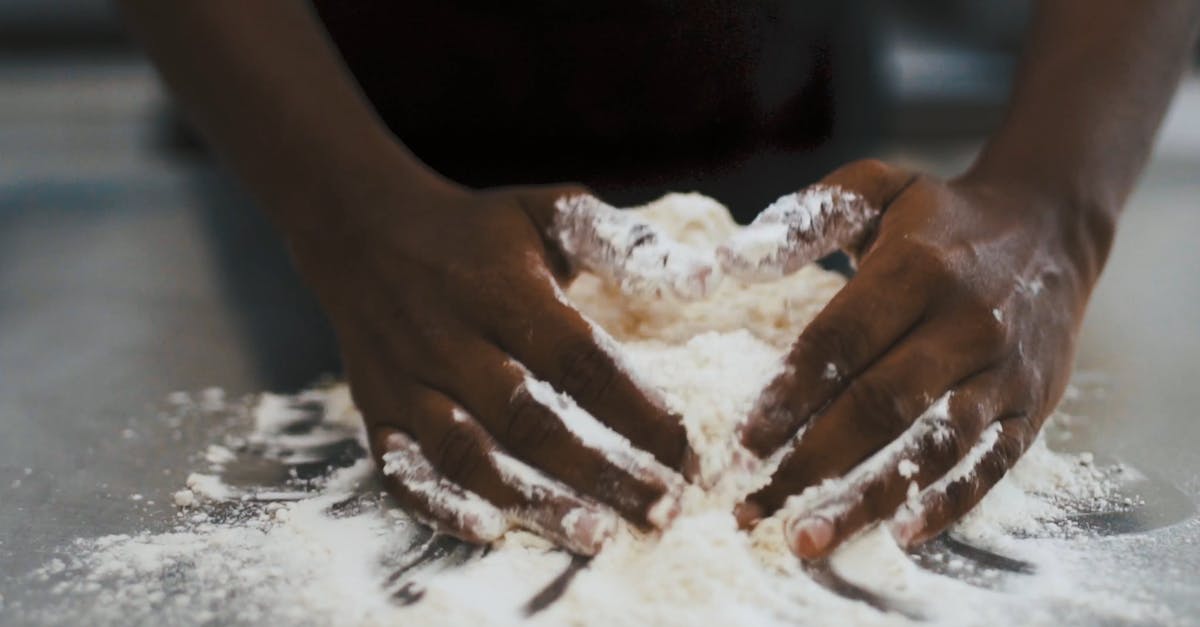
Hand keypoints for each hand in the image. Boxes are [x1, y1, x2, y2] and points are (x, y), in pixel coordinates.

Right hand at [289, 173, 695, 554]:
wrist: (361, 228)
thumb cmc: (477, 230)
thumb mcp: (548, 212)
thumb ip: (621, 245)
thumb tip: (706, 277)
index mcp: (502, 288)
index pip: (578, 358)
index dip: (635, 409)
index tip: (686, 454)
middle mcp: (451, 337)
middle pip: (528, 417)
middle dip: (598, 472)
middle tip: (661, 514)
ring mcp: (408, 379)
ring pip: (468, 453)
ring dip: (532, 500)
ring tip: (595, 538)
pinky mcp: (377, 410)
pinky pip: (401, 468)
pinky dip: (441, 505)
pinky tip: (491, 532)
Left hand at [729, 159, 1098, 558]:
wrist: (1051, 227)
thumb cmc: (942, 217)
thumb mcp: (878, 187)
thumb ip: (807, 216)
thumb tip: (730, 261)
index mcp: (917, 267)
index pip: (842, 340)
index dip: (791, 395)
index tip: (744, 443)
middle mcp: (964, 321)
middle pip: (878, 404)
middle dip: (811, 461)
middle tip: (753, 505)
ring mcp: (1002, 370)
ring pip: (930, 447)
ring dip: (866, 498)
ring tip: (808, 535)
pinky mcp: (1031, 407)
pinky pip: (989, 464)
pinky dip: (947, 503)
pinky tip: (901, 533)